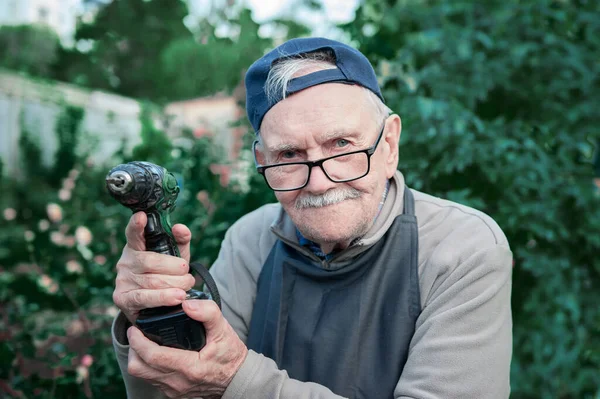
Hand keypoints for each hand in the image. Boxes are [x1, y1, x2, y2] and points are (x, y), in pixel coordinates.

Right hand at [113, 212, 196, 323]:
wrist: (153, 306)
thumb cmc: (165, 274)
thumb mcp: (175, 256)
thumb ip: (180, 241)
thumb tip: (180, 228)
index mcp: (136, 246)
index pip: (134, 233)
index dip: (137, 225)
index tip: (142, 216)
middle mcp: (126, 262)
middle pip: (151, 261)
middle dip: (175, 268)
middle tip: (188, 275)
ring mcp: (122, 280)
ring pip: (152, 280)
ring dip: (175, 284)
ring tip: (187, 286)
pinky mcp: (122, 299)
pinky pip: (144, 297)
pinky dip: (163, 297)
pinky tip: (177, 297)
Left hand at [127, 299, 248, 398]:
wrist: (237, 379)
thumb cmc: (230, 354)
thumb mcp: (224, 330)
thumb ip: (208, 313)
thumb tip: (187, 303)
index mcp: (190, 367)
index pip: (152, 356)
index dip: (138, 341)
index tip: (135, 328)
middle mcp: (178, 382)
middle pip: (139, 368)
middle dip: (133, 348)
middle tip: (137, 333)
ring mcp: (174, 390)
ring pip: (142, 375)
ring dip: (139, 357)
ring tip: (144, 341)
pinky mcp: (173, 393)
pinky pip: (151, 380)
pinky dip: (147, 365)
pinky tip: (155, 352)